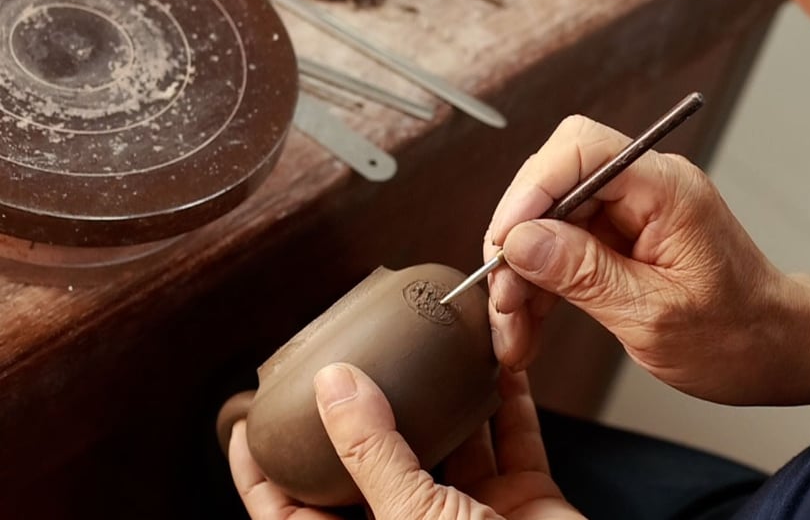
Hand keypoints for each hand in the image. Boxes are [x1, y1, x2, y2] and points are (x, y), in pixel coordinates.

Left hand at [229, 365, 583, 519]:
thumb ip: (372, 451)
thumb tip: (333, 387)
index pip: (293, 513)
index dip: (264, 469)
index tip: (249, 419)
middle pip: (373, 462)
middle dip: (364, 409)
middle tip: (347, 358)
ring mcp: (471, 516)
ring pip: (448, 441)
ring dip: (443, 394)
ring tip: (426, 344)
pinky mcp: (523, 501)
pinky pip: (512, 438)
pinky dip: (508, 399)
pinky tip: (494, 361)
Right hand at [485, 115, 809, 405]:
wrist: (780, 352)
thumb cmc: (741, 337)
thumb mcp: (654, 317)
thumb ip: (584, 274)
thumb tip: (521, 241)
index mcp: (667, 190)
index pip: (581, 150)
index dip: (531, 188)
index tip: (504, 240)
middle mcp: (648, 188)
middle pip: (554, 185)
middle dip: (518, 242)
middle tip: (503, 299)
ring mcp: (633, 212)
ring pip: (550, 221)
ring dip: (523, 273)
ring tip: (514, 331)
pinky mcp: (622, 237)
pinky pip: (564, 247)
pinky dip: (541, 284)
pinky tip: (530, 326)